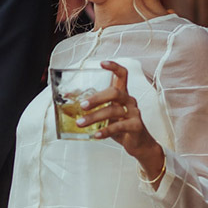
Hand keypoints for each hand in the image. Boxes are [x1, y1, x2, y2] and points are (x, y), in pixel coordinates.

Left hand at [77, 61, 165, 182]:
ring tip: (80, 123)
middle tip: (82, 105)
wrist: (139, 144)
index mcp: (122, 95)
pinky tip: (96, 135)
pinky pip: (119, 127)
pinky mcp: (136, 126)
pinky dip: (105, 131)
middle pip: (114, 92)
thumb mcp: (107, 114)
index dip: (114, 67)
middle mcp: (129, 101)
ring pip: (113, 111)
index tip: (101, 63)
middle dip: (96, 98)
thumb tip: (68, 98)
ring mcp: (134, 113)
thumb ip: (94, 107)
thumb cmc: (121, 126)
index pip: (122, 75)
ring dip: (94, 117)